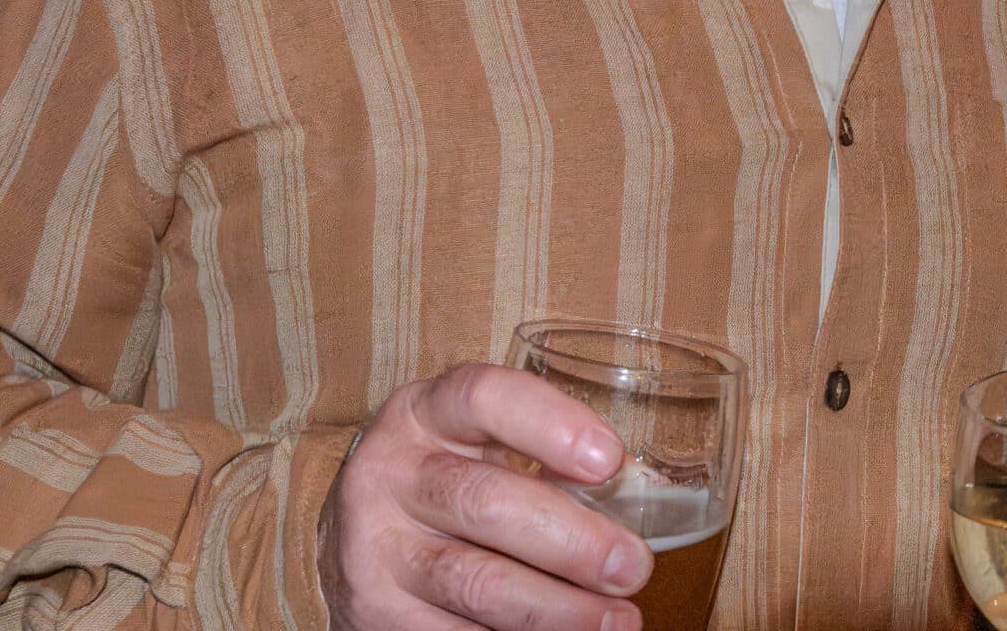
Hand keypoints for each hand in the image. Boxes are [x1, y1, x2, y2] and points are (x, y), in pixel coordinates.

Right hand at [318, 363, 651, 629]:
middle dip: (571, 542)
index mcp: (426, 411)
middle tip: (631, 567)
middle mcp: (391, 472)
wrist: (363, 536)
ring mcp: (375, 547)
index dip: (550, 424)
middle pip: (485, 502)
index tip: (609, 460)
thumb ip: (546, 460)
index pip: (482, 397)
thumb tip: (643, 499)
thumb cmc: (451, 476)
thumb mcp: (484, 446)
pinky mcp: (375, 613)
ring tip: (614, 620)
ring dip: (557, 609)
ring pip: (474, 581)